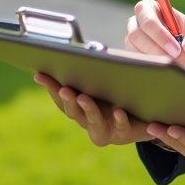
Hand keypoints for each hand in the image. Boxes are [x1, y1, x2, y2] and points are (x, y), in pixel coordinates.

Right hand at [33, 72, 152, 145]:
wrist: (145, 119)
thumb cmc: (120, 96)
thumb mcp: (106, 83)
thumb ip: (94, 73)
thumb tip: (85, 50)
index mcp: (80, 107)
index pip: (61, 97)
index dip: (50, 87)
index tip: (39, 74)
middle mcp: (87, 120)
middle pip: (72, 111)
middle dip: (67, 99)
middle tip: (64, 88)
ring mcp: (103, 129)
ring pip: (93, 121)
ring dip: (88, 109)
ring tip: (84, 98)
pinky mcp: (122, 134)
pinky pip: (120, 128)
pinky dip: (119, 120)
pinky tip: (119, 111)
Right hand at [125, 0, 184, 77]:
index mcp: (156, 10)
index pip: (145, 10)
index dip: (158, 30)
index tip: (176, 48)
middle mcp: (140, 24)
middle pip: (136, 33)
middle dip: (156, 48)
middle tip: (175, 59)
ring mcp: (133, 41)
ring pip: (133, 51)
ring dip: (153, 59)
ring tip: (172, 65)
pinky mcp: (131, 57)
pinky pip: (133, 63)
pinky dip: (148, 68)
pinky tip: (162, 71)